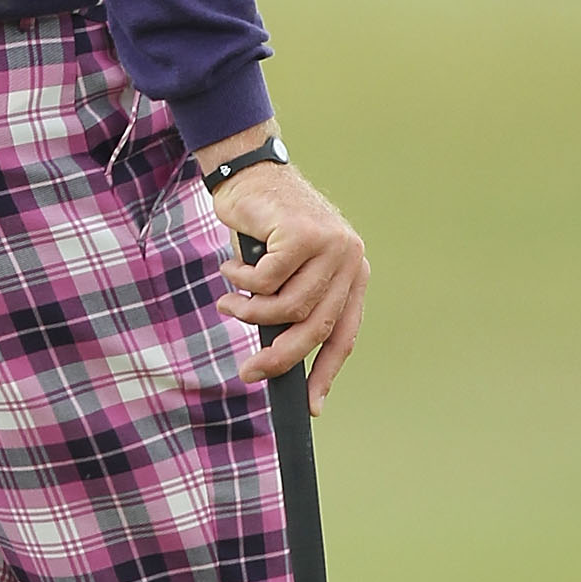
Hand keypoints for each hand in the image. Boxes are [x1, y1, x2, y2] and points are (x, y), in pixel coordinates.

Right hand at [194, 136, 368, 407]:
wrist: (250, 175)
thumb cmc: (265, 230)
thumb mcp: (287, 273)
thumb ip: (294, 306)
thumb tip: (281, 361)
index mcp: (352, 274)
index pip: (345, 335)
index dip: (325, 373)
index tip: (311, 406)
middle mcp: (349, 260)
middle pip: (315, 327)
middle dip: (279, 357)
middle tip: (248, 372)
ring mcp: (330, 245)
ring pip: (285, 307)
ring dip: (247, 312)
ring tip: (228, 301)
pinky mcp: (303, 234)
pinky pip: (264, 281)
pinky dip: (240, 282)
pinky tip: (231, 268)